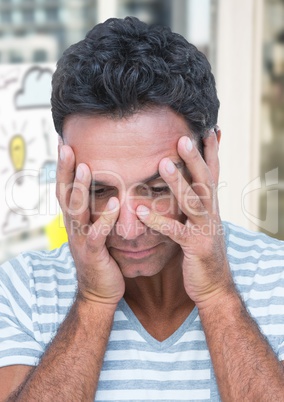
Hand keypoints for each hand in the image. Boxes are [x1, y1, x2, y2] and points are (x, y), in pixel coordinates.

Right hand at [56, 143, 124, 305]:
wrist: (100, 292)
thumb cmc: (101, 258)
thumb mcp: (95, 231)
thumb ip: (95, 212)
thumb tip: (105, 189)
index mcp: (74, 220)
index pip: (65, 188)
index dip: (64, 167)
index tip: (64, 144)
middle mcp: (73, 227)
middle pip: (65, 194)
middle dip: (65, 170)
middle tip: (66, 147)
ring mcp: (81, 240)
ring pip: (76, 211)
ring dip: (81, 189)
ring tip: (85, 167)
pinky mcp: (93, 254)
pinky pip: (98, 234)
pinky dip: (104, 218)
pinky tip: (113, 203)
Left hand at [136, 130, 233, 308]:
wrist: (213, 287)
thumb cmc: (202, 253)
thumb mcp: (202, 225)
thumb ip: (195, 205)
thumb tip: (188, 188)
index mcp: (211, 207)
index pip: (213, 174)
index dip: (212, 152)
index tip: (209, 129)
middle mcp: (212, 214)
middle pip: (205, 181)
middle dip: (195, 158)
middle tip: (183, 137)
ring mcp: (205, 230)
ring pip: (193, 202)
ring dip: (179, 183)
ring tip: (163, 165)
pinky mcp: (195, 247)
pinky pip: (176, 232)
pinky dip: (159, 221)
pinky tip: (142, 212)